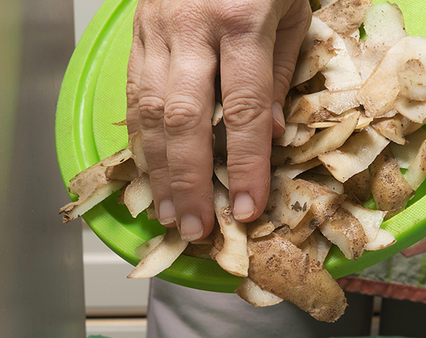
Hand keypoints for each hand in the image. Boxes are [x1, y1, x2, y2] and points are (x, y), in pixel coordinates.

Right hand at [127, 0, 311, 240]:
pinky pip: (133, 91)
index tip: (247, 209)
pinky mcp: (136, 29)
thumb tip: (266, 135)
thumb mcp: (291, 11)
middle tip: (195, 228)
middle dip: (189, 181)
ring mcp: (157, 27)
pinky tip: (150, 170)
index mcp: (240, 20)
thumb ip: (279, 74)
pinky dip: (141, 137)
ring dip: (158, 168)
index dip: (245, 165)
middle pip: (184, 118)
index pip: (242, 109)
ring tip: (168, 212)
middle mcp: (192, 26)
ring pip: (148, 109)